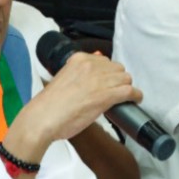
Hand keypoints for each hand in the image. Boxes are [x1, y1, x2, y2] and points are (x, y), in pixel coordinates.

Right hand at [7, 52, 140, 161]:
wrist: (43, 118)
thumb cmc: (49, 104)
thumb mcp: (63, 78)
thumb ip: (79, 71)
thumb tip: (96, 61)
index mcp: (79, 59)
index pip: (104, 61)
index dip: (107, 73)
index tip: (105, 82)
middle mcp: (91, 66)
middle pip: (117, 68)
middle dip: (117, 80)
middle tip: (113, 91)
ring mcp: (100, 80)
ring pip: (126, 79)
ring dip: (126, 88)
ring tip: (123, 97)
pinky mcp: (106, 95)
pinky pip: (130, 91)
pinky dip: (135, 96)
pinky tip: (135, 100)